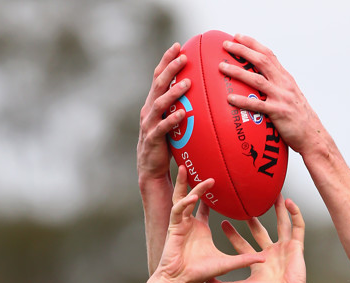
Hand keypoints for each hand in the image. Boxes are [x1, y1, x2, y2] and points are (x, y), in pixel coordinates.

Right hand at [137, 44, 189, 189]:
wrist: (151, 170)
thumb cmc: (165, 145)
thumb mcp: (172, 123)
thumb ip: (181, 108)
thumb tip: (201, 95)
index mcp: (152, 104)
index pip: (158, 77)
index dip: (166, 61)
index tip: (178, 46)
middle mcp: (148, 110)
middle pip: (158, 84)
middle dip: (169, 68)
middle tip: (183, 56)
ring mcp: (149, 124)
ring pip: (159, 103)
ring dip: (173, 92)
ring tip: (187, 83)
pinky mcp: (152, 140)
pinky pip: (162, 128)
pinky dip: (172, 120)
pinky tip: (183, 114)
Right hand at [156, 168, 262, 282]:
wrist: (181, 281)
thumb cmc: (200, 274)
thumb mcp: (227, 263)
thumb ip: (244, 260)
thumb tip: (265, 259)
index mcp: (200, 228)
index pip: (204, 206)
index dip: (209, 194)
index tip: (217, 181)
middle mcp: (189, 223)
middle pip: (190, 196)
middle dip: (195, 182)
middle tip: (204, 169)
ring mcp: (180, 224)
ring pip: (181, 198)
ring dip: (184, 184)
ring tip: (187, 170)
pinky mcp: (173, 228)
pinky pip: (178, 210)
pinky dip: (185, 203)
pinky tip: (193, 198)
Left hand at [208, 195, 306, 282]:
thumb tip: (205, 282)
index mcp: (257, 262)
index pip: (242, 244)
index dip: (232, 234)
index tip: (223, 222)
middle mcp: (270, 253)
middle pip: (259, 231)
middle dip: (251, 217)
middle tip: (242, 203)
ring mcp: (284, 248)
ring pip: (281, 223)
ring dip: (277, 209)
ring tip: (271, 194)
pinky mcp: (296, 246)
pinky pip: (297, 226)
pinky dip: (295, 214)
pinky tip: (289, 201)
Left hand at [218, 34, 320, 154]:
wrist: (313, 135)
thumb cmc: (299, 119)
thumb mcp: (290, 96)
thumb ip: (277, 87)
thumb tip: (261, 83)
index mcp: (286, 78)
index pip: (268, 54)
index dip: (253, 44)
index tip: (238, 37)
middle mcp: (284, 84)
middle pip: (261, 60)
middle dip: (242, 50)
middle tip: (226, 45)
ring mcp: (281, 97)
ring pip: (256, 80)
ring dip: (238, 72)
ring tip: (222, 67)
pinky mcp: (278, 112)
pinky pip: (257, 105)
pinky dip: (243, 101)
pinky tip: (230, 99)